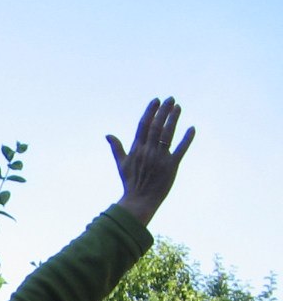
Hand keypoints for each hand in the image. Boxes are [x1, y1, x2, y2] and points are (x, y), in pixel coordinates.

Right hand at [107, 97, 194, 225]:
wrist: (139, 200)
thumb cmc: (130, 182)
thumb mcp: (121, 164)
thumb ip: (116, 148)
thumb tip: (108, 135)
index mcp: (136, 149)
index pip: (143, 125)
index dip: (150, 111)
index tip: (157, 100)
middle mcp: (148, 151)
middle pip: (156, 126)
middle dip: (164, 111)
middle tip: (171, 99)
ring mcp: (160, 158)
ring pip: (167, 134)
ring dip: (173, 119)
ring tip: (178, 107)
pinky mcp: (172, 166)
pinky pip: (181, 149)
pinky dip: (187, 138)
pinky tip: (192, 128)